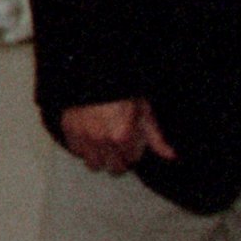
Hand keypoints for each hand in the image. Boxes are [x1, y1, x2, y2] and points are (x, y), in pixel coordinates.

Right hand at [56, 96, 173, 173]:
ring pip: (93, 164)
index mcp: (123, 136)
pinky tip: (90, 136)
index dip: (133, 151)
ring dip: (100, 157)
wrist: (94, 73)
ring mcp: (83, 137)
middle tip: (118, 145)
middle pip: (112, 168)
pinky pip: (76, 151)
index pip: (131, 161)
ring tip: (103, 143)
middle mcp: (101, 140)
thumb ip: (155, 137)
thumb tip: (171, 155)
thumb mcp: (143, 111)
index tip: (131, 142)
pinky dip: (83, 148)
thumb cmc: (121, 91)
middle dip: (118, 159)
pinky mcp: (69, 130)